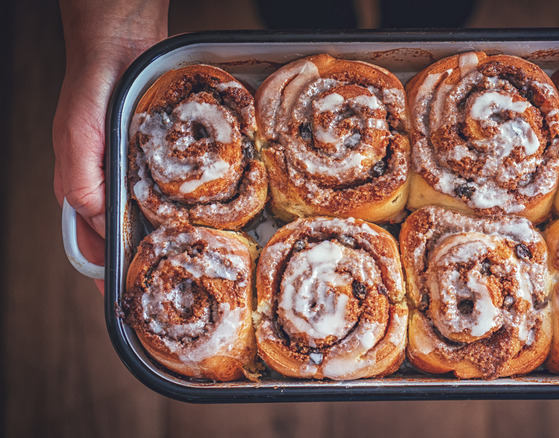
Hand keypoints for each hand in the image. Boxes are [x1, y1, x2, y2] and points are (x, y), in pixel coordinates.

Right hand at [53, 1, 167, 292]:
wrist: (120, 48)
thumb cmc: (90, 91)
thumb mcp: (78, 139)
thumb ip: (82, 182)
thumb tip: (100, 223)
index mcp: (83, 190)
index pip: (93, 246)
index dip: (109, 275)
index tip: (127, 302)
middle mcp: (111, 187)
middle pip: (126, 238)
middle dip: (145, 263)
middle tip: (172, 285)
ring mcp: (136, 175)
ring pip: (151, 219)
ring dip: (167, 238)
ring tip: (190, 260)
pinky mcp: (160, 160)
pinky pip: (172, 192)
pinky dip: (183, 206)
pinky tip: (201, 217)